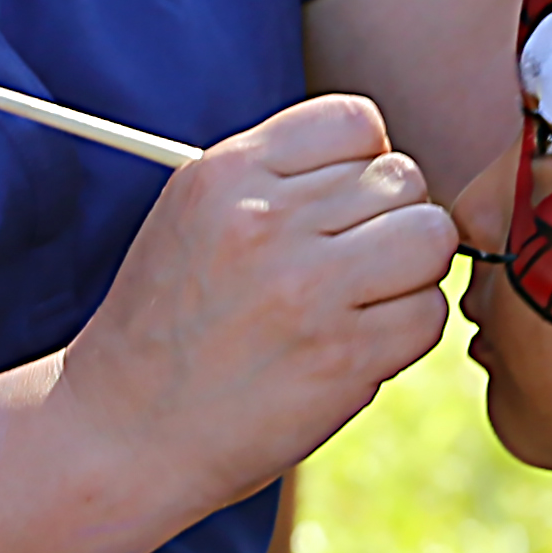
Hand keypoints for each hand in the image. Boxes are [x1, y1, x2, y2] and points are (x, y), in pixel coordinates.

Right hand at [51, 96, 453, 527]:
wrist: (121, 431)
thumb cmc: (162, 327)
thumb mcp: (190, 219)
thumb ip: (272, 182)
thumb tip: (379, 169)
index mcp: (224, 174)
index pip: (353, 121)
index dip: (361, 164)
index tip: (338, 207)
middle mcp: (266, 220)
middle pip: (403, 178)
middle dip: (388, 221)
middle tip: (348, 266)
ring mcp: (308, 287)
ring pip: (430, 238)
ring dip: (409, 274)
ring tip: (360, 303)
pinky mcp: (342, 355)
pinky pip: (428, 314)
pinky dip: (404, 334)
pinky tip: (354, 348)